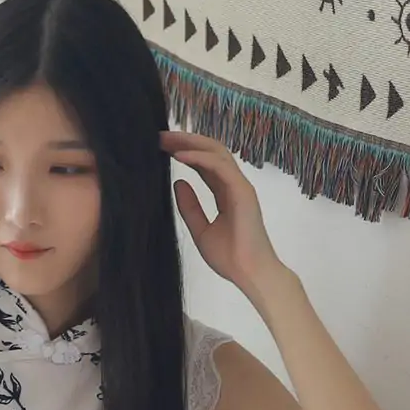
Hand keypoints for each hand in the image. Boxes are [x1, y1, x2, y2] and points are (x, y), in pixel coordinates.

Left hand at [160, 129, 284, 295]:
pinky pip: (220, 166)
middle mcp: (233, 184)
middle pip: (210, 151)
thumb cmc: (230, 257)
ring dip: (191, 143)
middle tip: (160, 136)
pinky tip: (180, 155)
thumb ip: (190, 207)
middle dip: (185, 140)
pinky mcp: (243, 191)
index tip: (161, 146)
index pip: (204, 164)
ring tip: (167, 139)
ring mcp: (240, 186)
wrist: (249, 273)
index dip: (184, 151)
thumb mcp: (201, 230)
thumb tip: (178, 183)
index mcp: (225, 193)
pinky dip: (200, 158)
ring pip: (217, 152)